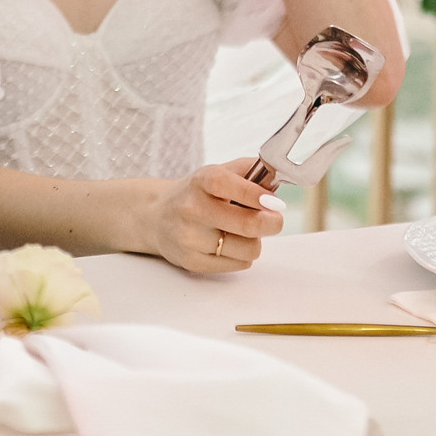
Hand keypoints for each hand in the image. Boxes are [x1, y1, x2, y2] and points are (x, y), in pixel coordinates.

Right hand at [137, 159, 285, 274]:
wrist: (156, 216)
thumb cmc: (196, 194)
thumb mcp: (216, 172)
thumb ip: (249, 170)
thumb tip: (278, 174)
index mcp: (201, 181)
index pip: (236, 187)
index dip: (261, 196)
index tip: (275, 203)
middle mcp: (193, 208)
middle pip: (249, 224)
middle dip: (272, 223)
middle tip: (274, 220)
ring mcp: (191, 237)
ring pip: (249, 248)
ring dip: (254, 241)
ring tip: (242, 233)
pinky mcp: (192, 261)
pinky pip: (239, 264)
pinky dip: (242, 255)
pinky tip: (228, 245)